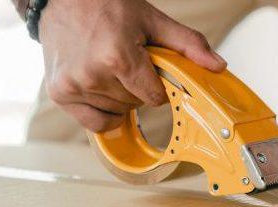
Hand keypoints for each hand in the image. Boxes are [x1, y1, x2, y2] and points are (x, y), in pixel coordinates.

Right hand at [38, 0, 225, 131]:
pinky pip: (94, 123)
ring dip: (119, 97)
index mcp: (118, 56)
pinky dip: (102, 112)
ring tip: (109, 68)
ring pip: (116, 113)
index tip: (149, 69)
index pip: (155, 97)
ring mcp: (73, 86)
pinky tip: (100, 89)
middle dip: (137, 88)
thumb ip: (188, 44)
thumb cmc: (105, 5)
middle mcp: (93, 75)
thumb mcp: (152, 19)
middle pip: (135, 105)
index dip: (157, 85)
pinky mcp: (60, 94)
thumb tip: (217, 66)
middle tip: (126, 61)